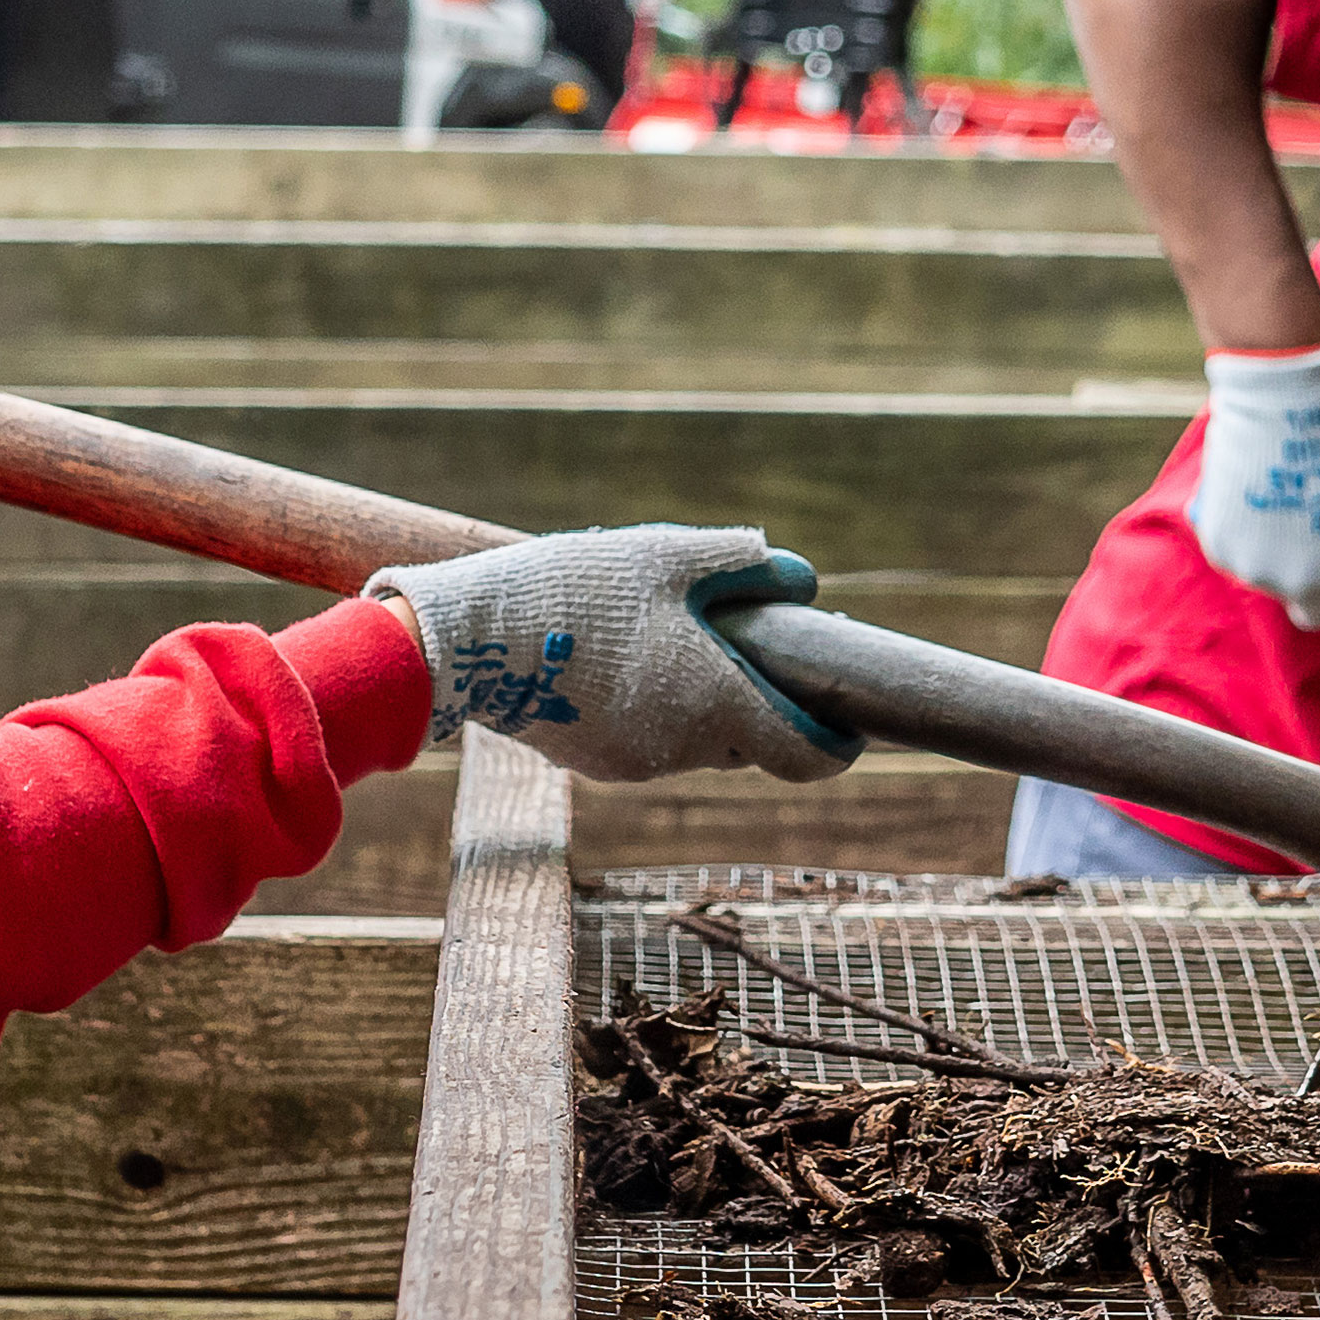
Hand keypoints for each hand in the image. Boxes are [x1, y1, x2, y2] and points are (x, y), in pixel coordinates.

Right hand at [366, 526, 859, 783]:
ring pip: (697, 737)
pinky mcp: (593, 760)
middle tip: (753, 640)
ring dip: (704, 698)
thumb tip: (799, 578)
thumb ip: (742, 564)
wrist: (468, 641)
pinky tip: (621, 653)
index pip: (807, 758)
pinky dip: (654, 704)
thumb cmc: (577, 592)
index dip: (838, 745)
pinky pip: (648, 736)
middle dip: (761, 699)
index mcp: (719, 708)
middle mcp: (684, 751)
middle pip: (751, 740)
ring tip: (674, 632)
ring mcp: (636, 763)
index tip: (851, 722)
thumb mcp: (669, 556)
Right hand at [1190, 336, 1319, 649]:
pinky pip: (1241, 557)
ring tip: (1296, 503)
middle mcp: (1305, 589)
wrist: (1289, 398)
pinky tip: (1264, 495)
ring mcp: (1258, 571)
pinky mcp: (1222, 547)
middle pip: (1314, 612)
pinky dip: (1250, 538)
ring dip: (1284, 559)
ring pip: (1275, 583)